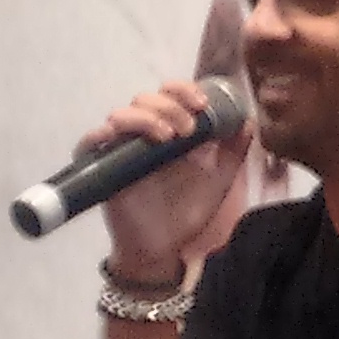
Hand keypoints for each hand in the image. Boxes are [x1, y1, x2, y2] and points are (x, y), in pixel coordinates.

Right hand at [93, 80, 251, 280]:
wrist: (162, 249)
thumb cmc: (186, 214)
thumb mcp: (218, 181)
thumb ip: (233, 152)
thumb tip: (248, 120)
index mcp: (169, 131)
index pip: (169, 95)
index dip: (184, 90)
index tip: (203, 104)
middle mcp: (142, 135)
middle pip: (145, 99)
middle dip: (170, 106)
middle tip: (189, 128)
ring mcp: (120, 150)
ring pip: (121, 114)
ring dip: (145, 118)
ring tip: (168, 138)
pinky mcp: (100, 168)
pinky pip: (90, 142)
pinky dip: (100, 133)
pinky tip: (120, 138)